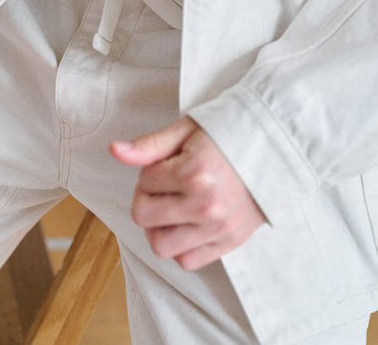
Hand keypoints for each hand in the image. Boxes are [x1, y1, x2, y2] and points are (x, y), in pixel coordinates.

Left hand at [110, 116, 265, 269]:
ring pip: (161, 245)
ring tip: (174, 206)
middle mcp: (205, 203)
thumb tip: (114, 150)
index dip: (149, 172)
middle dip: (147, 199)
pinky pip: (188, 260)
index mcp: (193, 171)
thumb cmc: (228, 133)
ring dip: (160, 227)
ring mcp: (219, 225)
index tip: (167, 164)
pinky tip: (189, 223)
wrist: (276, 146)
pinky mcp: (231, 241)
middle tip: (166, 185)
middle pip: (144, 217)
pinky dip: (181, 246)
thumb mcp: (186, 130)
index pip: (143, 183)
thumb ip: (149, 145)